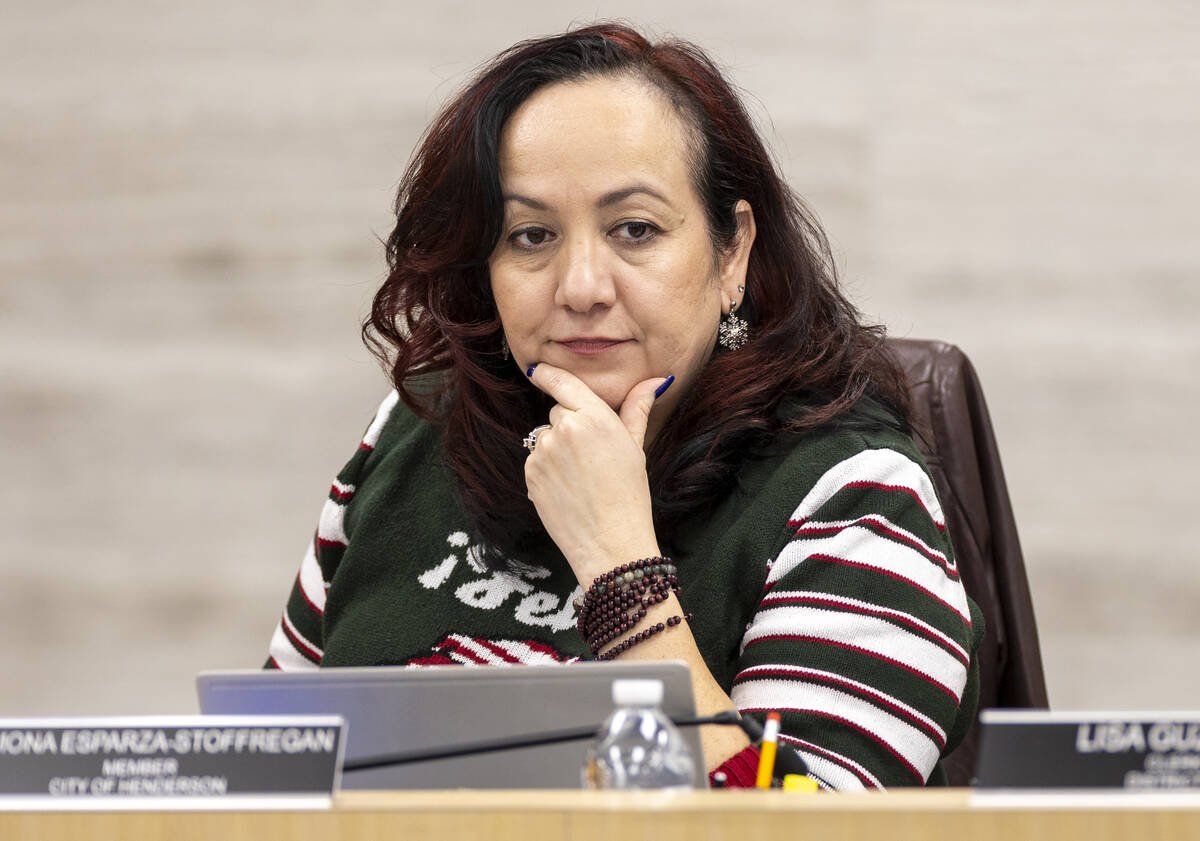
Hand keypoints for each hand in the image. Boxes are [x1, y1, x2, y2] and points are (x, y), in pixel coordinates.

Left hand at [523, 363, 670, 583]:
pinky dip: (547, 470)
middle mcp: (566, 428)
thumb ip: (638, 408)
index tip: (538, 369)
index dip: (548, 374)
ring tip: (581, 477)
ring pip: (545, 437)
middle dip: (570, 425)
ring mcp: (544, 452)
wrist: (610, 541)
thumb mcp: (636, 447)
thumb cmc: (629, 494)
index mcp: (595, 417)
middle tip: (592, 455)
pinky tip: (567, 488)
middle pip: (558, 412)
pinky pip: (535, 460)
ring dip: (557, 449)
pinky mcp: (531, 473)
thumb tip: (657, 380)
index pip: (563, 382)